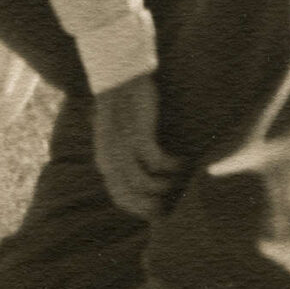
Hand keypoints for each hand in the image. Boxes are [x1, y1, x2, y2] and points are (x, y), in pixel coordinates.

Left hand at [92, 72, 182, 220]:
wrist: (119, 76)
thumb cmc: (126, 109)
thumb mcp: (120, 139)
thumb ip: (128, 160)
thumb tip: (152, 182)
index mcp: (105, 163)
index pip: (121, 199)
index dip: (143, 210)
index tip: (164, 212)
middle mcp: (109, 160)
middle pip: (132, 197)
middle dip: (156, 205)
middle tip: (178, 203)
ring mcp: (121, 148)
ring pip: (144, 183)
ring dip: (167, 185)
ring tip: (184, 178)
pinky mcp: (136, 133)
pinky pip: (157, 162)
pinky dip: (173, 166)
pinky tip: (184, 160)